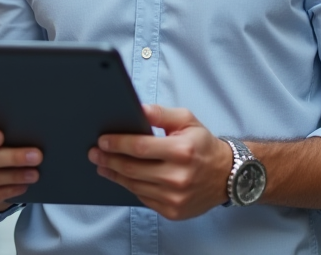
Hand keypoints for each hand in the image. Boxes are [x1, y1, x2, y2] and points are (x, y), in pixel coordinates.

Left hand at [89, 104, 231, 219]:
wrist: (227, 175)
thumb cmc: (203, 144)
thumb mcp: (186, 120)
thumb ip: (160, 113)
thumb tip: (136, 108)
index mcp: (181, 151)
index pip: (140, 147)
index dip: (117, 144)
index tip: (101, 141)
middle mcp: (178, 177)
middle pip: (132, 169)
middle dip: (109, 160)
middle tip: (94, 153)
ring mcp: (175, 198)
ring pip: (135, 185)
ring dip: (114, 174)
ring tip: (102, 165)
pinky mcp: (173, 211)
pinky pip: (143, 198)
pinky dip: (130, 187)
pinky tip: (121, 177)